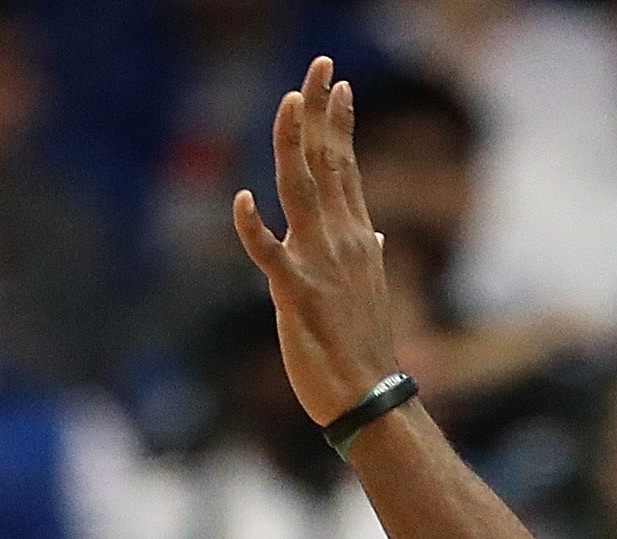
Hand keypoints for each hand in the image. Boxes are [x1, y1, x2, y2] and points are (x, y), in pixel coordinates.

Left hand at [233, 57, 403, 426]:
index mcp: (356, 237)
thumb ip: (367, 257)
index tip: (336, 84)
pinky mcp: (296, 295)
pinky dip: (253, 227)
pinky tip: (239, 198)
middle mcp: (341, 240)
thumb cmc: (364, 348)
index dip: (339, 124)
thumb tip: (377, 237)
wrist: (368, 396)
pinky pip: (270, 255)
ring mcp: (319, 264)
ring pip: (302, 192)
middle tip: (318, 65)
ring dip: (294, 144)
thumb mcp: (369, 293)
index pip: (346, 167)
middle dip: (320, 112)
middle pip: (328, 163)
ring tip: (289, 102)